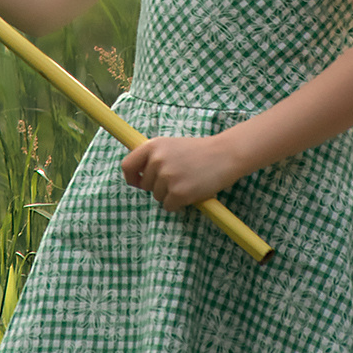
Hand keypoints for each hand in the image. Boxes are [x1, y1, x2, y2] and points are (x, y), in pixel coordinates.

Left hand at [118, 134, 244, 210]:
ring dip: (170, 195)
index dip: (131, 177)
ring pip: (157, 197)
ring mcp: (167, 176)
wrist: (225, 154)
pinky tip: (192, 192)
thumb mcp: (171, 146)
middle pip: (144, 185)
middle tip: (178, 178)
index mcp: (152, 146)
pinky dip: (178, 204)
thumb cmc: (199, 152)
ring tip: (188, 181)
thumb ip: (153, 157)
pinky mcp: (178, 192)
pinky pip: (168, 206)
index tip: (138, 182)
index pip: (127, 166)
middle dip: (158, 187)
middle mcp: (156, 160)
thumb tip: (136, 178)